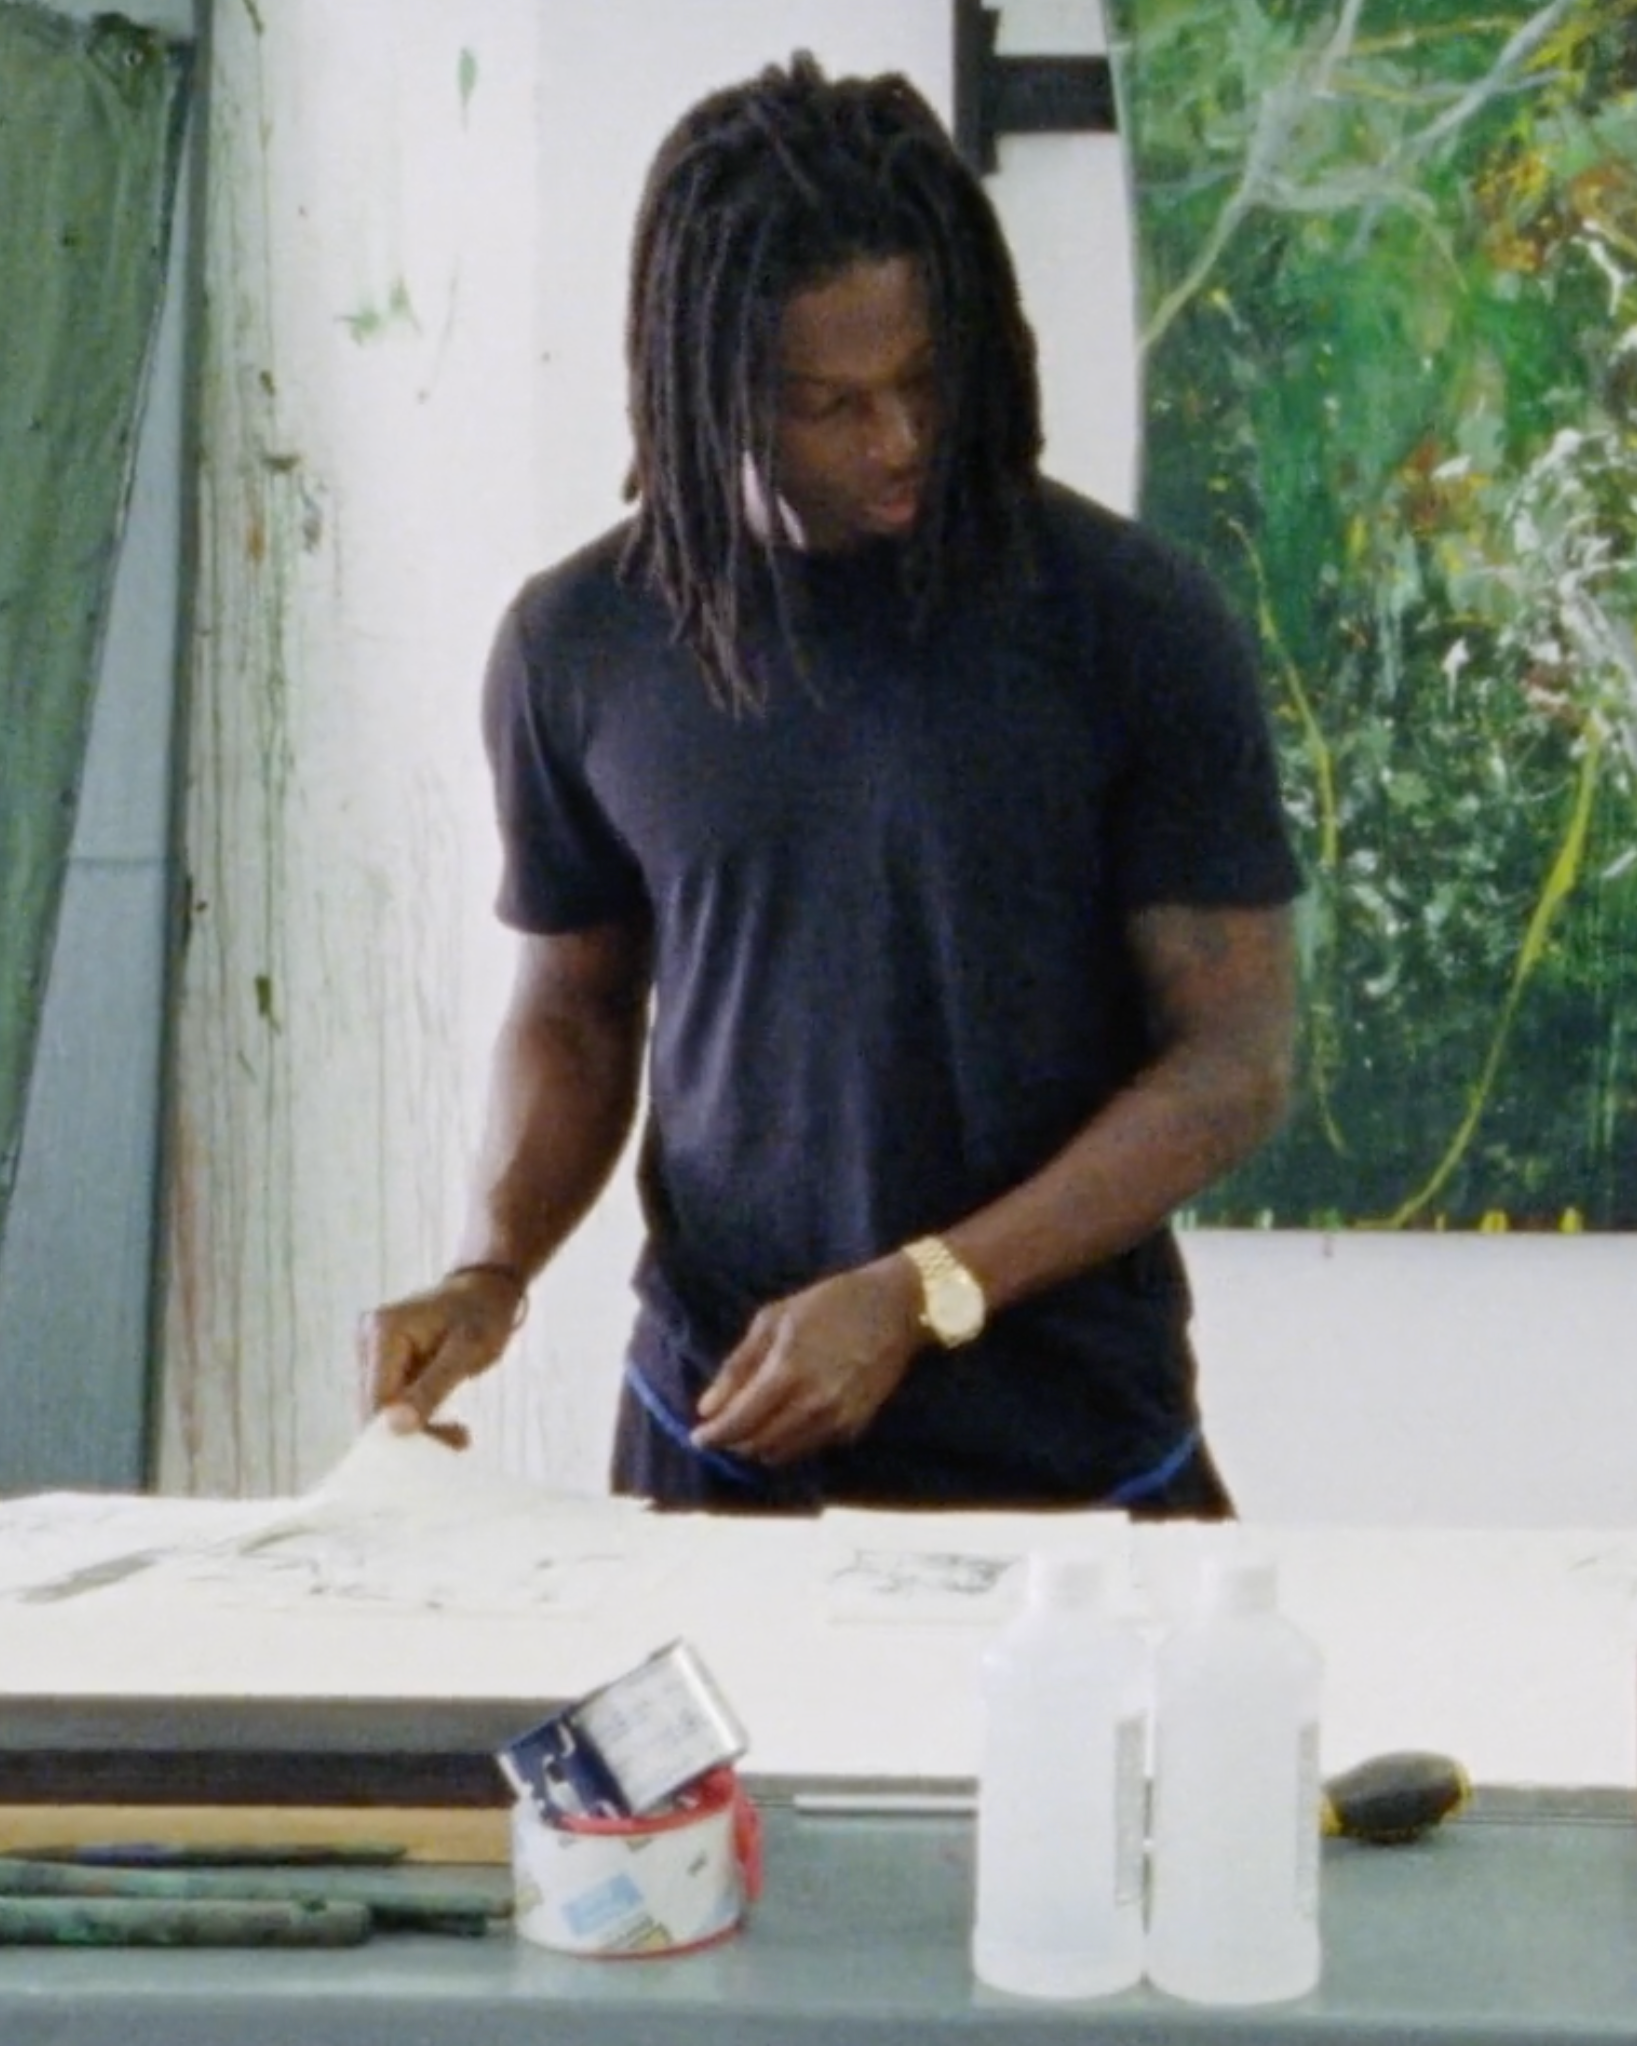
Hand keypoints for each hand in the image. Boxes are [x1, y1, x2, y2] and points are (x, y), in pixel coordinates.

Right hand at [356, 1268, 525, 1448]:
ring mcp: (373, 1352)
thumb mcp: (466, 1351)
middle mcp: (368, 1340)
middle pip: (376, 1408)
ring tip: (458, 1435)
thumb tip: (397, 1427)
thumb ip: (431, 1389)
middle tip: (458, 1442)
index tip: (442, 1446)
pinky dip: (418, 1416)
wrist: (486, 1290)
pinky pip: (393, 1402)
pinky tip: (447, 1423)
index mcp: (383, 1331)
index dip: (401, 1431)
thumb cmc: (482, 1313)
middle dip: (412, 1432)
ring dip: (418, 1427)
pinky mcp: (384, 1364)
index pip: (378, 1400)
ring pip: (384, 1410)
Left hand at [691, 1257, 923, 1465]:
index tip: (697, 1437)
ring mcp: (837, 1420)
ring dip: (760, 1446)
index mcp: (787, 1372)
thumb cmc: (829, 1304)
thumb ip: (738, 1366)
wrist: (895, 1308)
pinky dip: (790, 1442)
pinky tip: (786, 1421)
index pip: (739, 1422)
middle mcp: (812, 1405)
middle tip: (721, 1429)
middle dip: (733, 1442)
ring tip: (750, 1426)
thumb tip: (707, 1408)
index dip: (713, 1435)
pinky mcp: (855, 1426)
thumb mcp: (774, 1319)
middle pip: (758, 1445)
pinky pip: (811, 1447)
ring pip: (783, 1454)